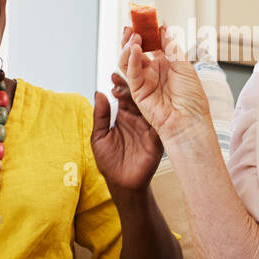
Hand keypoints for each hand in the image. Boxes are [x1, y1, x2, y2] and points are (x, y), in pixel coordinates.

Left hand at [91, 72, 162, 191]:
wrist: (122, 183)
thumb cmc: (109, 162)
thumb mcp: (99, 136)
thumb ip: (100, 116)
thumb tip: (98, 92)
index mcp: (122, 117)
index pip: (123, 96)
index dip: (119, 85)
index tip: (113, 75)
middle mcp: (137, 119)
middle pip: (138, 97)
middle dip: (133, 85)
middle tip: (128, 75)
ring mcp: (148, 127)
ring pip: (149, 105)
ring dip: (145, 94)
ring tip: (140, 82)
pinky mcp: (157, 137)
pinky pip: (159, 121)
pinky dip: (158, 111)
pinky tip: (156, 100)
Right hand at [117, 25, 212, 143]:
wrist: (190, 121)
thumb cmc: (192, 98)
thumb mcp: (185, 66)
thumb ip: (171, 48)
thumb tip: (164, 28)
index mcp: (165, 64)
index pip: (152, 43)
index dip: (147, 31)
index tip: (145, 18)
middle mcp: (152, 71)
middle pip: (136, 50)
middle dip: (132, 37)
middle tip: (130, 24)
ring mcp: (143, 81)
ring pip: (128, 60)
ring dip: (128, 47)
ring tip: (132, 35)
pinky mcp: (137, 92)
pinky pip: (131, 74)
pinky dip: (131, 60)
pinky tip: (134, 49)